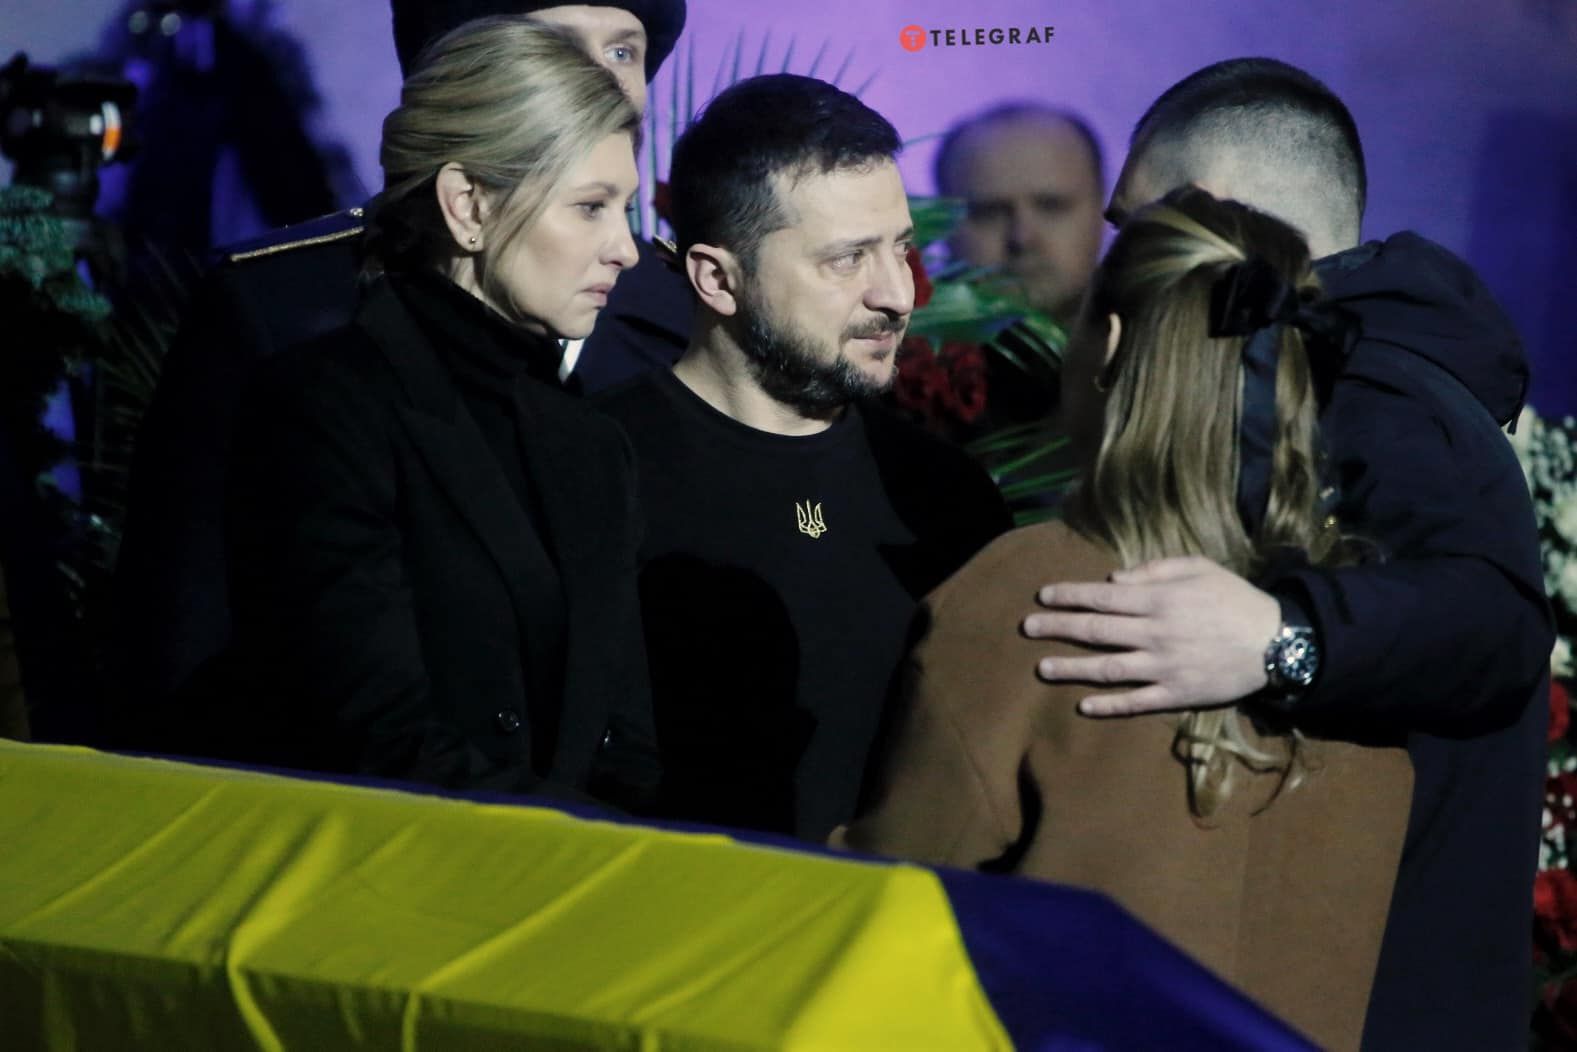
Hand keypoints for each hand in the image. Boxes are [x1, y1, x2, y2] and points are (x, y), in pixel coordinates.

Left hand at [1021, 556, 1279, 716]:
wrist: (1277, 642)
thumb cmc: (1236, 598)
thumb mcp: (1200, 568)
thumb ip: (1155, 570)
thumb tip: (1113, 581)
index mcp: (1160, 600)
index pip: (1102, 598)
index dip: (1069, 596)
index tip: (1042, 597)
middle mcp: (1155, 633)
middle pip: (1096, 631)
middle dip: (1057, 628)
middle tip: (1027, 627)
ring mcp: (1164, 667)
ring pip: (1108, 668)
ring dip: (1072, 668)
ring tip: (1041, 668)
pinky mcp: (1176, 694)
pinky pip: (1136, 702)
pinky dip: (1109, 705)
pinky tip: (1083, 705)